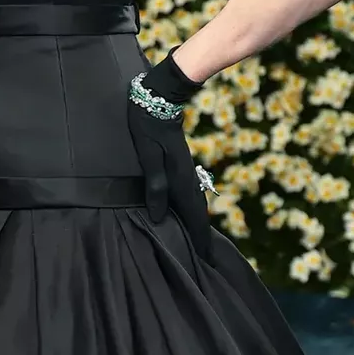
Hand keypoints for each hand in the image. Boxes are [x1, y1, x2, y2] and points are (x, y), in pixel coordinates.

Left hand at [125, 67, 213, 260]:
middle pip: (197, 212)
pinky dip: (191, 208)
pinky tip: (185, 211)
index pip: (193, 215)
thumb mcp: (147, 154)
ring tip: (198, 242)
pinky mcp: (180, 163)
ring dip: (197, 222)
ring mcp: (185, 169)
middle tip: (206, 260)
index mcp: (179, 178)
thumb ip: (155, 184)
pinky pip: (189, 192)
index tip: (206, 260)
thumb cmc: (147, 123)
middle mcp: (187, 176)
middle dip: (201, 236)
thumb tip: (159, 216)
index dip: (199, 238)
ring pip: (194, 202)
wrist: (159, 94)